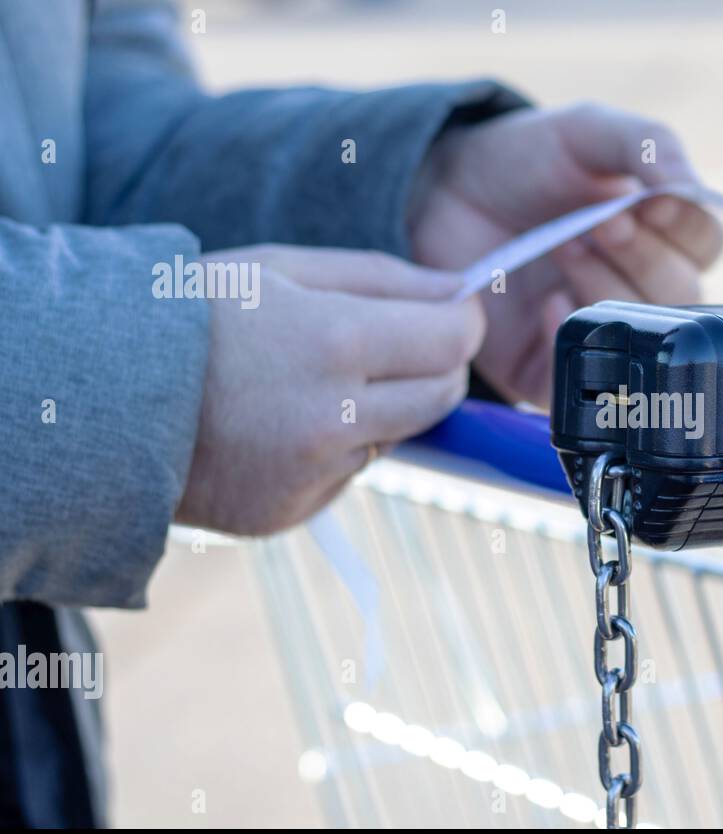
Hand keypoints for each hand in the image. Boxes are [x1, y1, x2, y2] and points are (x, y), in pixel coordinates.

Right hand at [177, 245, 482, 535]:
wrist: (97, 397)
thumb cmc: (191, 314)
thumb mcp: (282, 269)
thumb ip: (384, 277)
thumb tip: (462, 290)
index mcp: (335, 342)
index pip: (453, 340)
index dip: (461, 321)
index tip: (451, 312)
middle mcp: (334, 418)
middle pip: (443, 396)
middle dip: (435, 365)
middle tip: (395, 343)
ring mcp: (313, 473)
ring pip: (399, 436)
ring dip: (383, 408)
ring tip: (311, 380)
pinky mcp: (293, 511)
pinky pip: (350, 473)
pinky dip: (336, 448)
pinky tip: (281, 424)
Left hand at [409, 102, 722, 405]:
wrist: (440, 195)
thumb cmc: (522, 163)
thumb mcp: (587, 132)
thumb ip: (648, 144)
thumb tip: (695, 186)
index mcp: (661, 232)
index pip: (706, 244)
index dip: (685, 226)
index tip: (648, 201)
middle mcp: (641, 285)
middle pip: (684, 294)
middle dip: (642, 256)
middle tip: (597, 223)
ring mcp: (604, 328)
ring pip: (643, 333)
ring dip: (606, 286)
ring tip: (563, 247)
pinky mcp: (557, 367)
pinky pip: (589, 374)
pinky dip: (571, 334)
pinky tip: (545, 302)